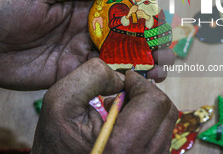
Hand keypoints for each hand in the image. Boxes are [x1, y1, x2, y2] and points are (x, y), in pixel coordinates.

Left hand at [0, 0, 174, 88]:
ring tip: (162, 68)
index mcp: (83, 9)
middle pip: (126, 36)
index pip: (119, 10)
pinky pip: (103, 76)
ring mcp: (84, 54)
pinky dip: (123, 78)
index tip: (158, 19)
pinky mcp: (76, 73)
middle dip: (149, 42)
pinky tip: (140, 81)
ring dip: (143, 62)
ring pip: (120, 58)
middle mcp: (89, 31)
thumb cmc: (9, 12)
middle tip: (166, 49)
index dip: (140, 14)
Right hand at [31, 58, 177, 153]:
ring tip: (119, 110)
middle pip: (166, 111)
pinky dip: (147, 123)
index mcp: (122, 146)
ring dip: (146, 108)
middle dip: (145, 94)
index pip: (155, 102)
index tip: (126, 80)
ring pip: (166, 123)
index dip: (141, 83)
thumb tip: (122, 76)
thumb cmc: (56, 143)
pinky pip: (161, 136)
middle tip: (124, 92)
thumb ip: (91, 76)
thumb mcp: (60, 102)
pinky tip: (124, 124)